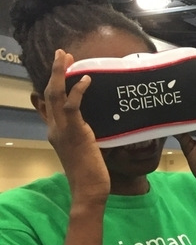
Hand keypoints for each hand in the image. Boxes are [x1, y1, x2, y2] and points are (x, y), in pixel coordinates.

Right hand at [44, 50, 109, 203]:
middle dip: (55, 71)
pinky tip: (86, 79)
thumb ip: (86, 135)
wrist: (89, 190)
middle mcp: (55, 129)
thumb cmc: (91, 174)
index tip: (60, 69)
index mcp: (56, 132)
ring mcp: (63, 130)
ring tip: (67, 57)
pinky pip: (72, 106)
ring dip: (60, 73)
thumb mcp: (86, 149)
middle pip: (49, 93)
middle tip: (62, 54)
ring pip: (56, 95)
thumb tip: (97, 125)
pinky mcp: (75, 133)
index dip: (53, 84)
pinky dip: (78, 90)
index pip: (50, 103)